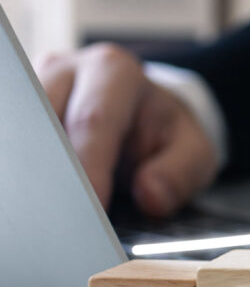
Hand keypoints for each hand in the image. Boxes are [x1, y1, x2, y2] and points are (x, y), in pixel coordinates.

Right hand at [34, 43, 216, 215]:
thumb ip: (181, 172)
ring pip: (20, 130)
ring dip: (31, 171)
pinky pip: (14, 139)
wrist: (146, 115)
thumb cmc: (165, 134)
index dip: (89, 166)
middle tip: (64, 216)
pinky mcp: (18, 111)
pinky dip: (22, 169)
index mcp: (113, 72)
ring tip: (47, 211)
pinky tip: (34, 195)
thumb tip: (151, 195)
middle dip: (55, 171)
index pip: (93, 120)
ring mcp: (35, 87)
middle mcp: (66, 70)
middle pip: (44, 121)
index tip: (93, 206)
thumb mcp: (194, 151)